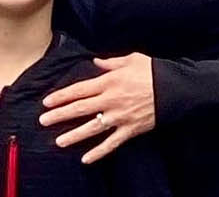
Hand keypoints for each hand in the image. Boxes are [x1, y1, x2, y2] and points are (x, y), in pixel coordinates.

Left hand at [39, 53, 155, 163]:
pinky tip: (86, 159)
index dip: (62, 96)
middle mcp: (111, 100)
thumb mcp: (131, 59)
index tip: (47, 102)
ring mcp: (120, 117)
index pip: (80, 90)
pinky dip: (99, 152)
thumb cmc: (153, 71)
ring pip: (93, 128)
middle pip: (81, 109)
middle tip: (43, 121)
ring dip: (74, 135)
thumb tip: (96, 62)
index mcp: (109, 82)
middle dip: (60, 115)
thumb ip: (111, 62)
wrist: (176, 89)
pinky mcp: (131, 129)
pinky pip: (112, 143)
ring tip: (59, 141)